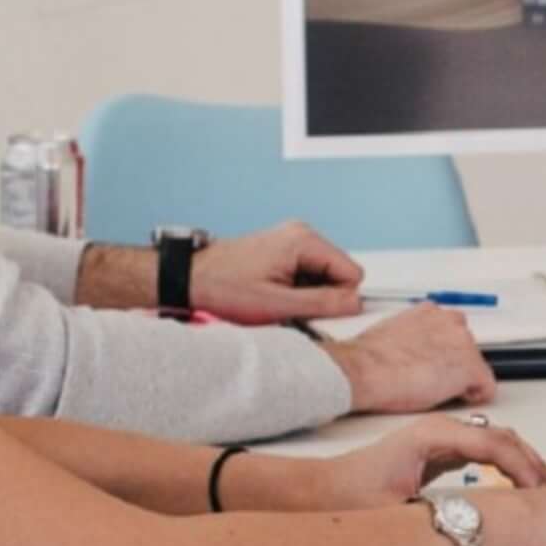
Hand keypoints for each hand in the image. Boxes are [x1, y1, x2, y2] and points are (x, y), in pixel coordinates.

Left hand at [191, 221, 365, 323]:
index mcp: (303, 241)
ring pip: (324, 276)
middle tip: (289, 308)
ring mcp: (292, 240)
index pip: (352, 273)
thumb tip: (357, 303)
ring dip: (307, 295)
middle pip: (339, 273)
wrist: (188, 278)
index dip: (338, 298)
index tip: (314, 311)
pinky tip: (273, 294)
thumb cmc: (223, 287)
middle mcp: (301, 234)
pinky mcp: (283, 250)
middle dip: (321, 296)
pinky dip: (296, 289)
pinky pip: (308, 274)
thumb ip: (323, 303)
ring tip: (276, 301)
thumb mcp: (277, 304)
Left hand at [295, 415, 545, 509]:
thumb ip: (440, 511)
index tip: (539, 490)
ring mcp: (441, 436)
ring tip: (540, 487)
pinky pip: (485, 449)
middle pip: (503, 436)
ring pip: (497, 440)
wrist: (323, 491)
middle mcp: (440, 429)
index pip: (495, 444)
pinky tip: (515, 482)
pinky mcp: (440, 449)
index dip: (523, 467)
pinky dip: (506, 463)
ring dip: (522, 461)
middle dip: (531, 462)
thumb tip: (476, 523)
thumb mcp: (399, 509)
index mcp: (433, 435)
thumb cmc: (351, 495)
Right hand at [320, 306, 494, 412]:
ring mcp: (463, 345)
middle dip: (454, 365)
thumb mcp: (391, 334)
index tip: (436, 364)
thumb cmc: (368, 359)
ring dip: (462, 380)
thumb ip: (413, 336)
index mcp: (430, 312)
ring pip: (476, 367)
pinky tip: (455, 399)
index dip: (445, 352)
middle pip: (467, 348)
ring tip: (436, 390)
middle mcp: (451, 323)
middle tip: (434, 381)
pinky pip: (486, 388)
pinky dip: (475, 396)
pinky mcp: (469, 369)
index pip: (451, 331)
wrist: (363, 370)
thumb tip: (413, 351)